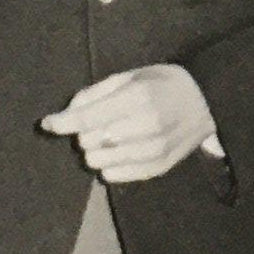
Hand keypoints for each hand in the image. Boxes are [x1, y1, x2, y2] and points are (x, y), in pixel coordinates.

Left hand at [40, 65, 219, 183]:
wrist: (206, 102)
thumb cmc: (162, 84)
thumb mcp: (129, 76)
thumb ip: (95, 93)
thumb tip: (67, 114)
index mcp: (138, 98)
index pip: (88, 118)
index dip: (62, 122)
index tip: (46, 123)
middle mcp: (146, 126)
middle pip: (89, 142)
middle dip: (84, 133)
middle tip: (96, 123)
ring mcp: (154, 151)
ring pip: (99, 162)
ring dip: (95, 151)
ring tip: (108, 137)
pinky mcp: (158, 168)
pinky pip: (115, 177)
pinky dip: (108, 165)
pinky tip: (118, 151)